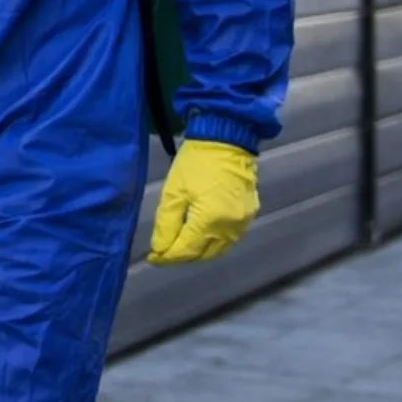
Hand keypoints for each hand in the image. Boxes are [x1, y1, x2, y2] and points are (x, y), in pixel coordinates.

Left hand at [147, 140, 258, 264]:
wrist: (227, 142)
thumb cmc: (195, 164)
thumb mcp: (173, 192)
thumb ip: (166, 224)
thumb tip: (160, 249)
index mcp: (210, 220)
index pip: (186, 250)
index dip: (167, 257)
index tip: (152, 259)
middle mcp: (230, 228)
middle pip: (203, 254)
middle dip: (182, 257)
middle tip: (163, 253)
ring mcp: (243, 223)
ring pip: (218, 250)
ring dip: (198, 252)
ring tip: (178, 247)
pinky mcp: (249, 216)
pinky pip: (229, 239)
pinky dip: (213, 243)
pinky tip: (199, 237)